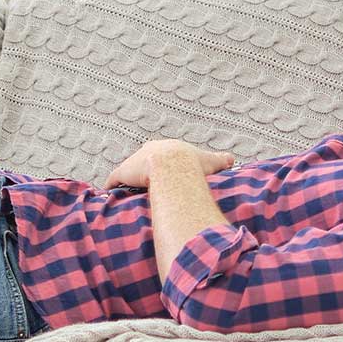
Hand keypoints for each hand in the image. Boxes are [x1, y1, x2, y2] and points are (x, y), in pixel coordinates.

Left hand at [102, 139, 235, 189]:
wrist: (173, 165)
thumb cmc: (193, 164)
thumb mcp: (211, 161)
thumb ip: (221, 159)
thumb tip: (233, 159)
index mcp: (167, 148)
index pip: (162, 154)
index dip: (162, 163)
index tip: (162, 172)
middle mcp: (148, 150)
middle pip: (143, 160)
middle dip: (142, 169)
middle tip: (145, 182)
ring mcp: (134, 161)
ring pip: (128, 171)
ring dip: (127, 179)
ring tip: (126, 190)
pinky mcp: (122, 173)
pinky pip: (114, 180)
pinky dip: (112, 186)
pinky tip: (109, 193)